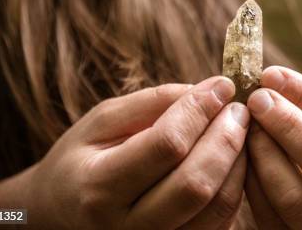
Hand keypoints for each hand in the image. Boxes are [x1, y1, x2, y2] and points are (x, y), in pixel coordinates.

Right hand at [26, 76, 249, 228]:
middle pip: (196, 183)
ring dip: (239, 161)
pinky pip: (222, 221)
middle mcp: (126, 228)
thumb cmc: (84, 160)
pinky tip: (231, 157)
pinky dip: (235, 185)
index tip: (222, 85)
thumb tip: (210, 89)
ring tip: (238, 129)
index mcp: (99, 187)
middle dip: (227, 137)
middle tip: (239, 108)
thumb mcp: (102, 121)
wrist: (62, 214)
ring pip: (217, 206)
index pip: (166, 145)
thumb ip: (153, 102)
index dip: (200, 111)